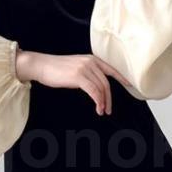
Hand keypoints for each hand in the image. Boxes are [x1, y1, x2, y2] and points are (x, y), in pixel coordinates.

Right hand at [16, 50, 131, 115]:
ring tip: (102, 111)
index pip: (111, 69)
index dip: (121, 78)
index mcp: (92, 59)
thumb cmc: (56, 69)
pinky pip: (94, 91)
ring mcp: (85, 68)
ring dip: (104, 102)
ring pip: (102, 88)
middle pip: (107, 82)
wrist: (42, 66)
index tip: (129, 85)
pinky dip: (98, 101)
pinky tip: (97, 108)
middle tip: (108, 109)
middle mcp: (91, 62)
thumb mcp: (76, 67)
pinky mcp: (79, 76)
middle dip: (109, 98)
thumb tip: (96, 88)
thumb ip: (87, 73)